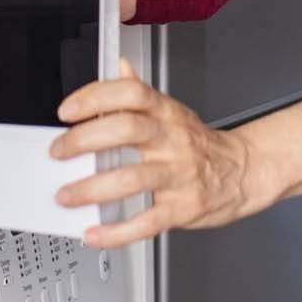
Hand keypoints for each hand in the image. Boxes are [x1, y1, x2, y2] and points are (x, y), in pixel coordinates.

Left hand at [51, 59, 270, 248]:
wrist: (243, 173)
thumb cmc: (201, 145)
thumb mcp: (173, 111)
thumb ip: (142, 92)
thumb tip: (119, 67)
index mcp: (166, 113)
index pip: (130, 93)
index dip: (95, 96)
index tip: (67, 110)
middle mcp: (172, 139)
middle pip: (127, 129)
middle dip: (85, 139)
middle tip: (59, 151)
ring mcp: (178, 174)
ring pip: (132, 177)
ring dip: (92, 188)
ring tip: (67, 196)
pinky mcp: (183, 207)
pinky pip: (147, 221)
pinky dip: (117, 232)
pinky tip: (95, 234)